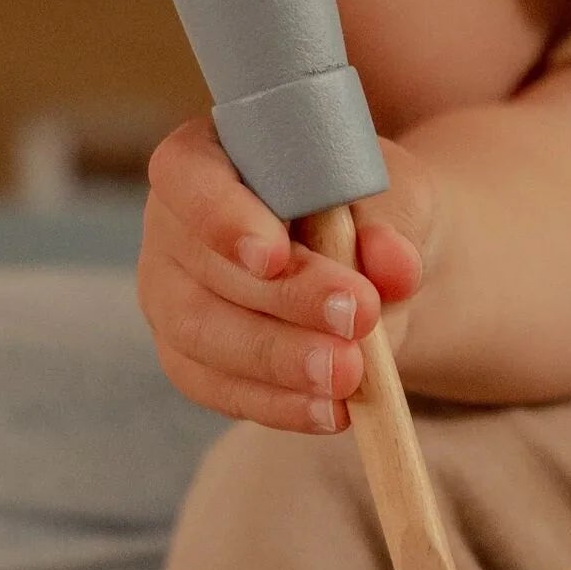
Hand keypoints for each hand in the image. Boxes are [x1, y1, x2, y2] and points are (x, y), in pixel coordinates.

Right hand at [136, 117, 433, 430]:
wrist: (372, 275)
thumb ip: (394, 222)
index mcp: (208, 157)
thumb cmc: (370, 215)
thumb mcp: (396, 198)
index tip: (274, 255)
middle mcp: (174, 228)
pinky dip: (280, 405)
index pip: (187, 175)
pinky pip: (222, 391)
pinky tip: (333, 411)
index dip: (221, 216)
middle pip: (203, 268)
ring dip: (279, 361)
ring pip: (204, 338)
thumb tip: (395, 265)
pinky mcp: (194, 363)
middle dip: (283, 300)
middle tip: (357, 317)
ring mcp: (174, 300)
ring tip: (349, 374)